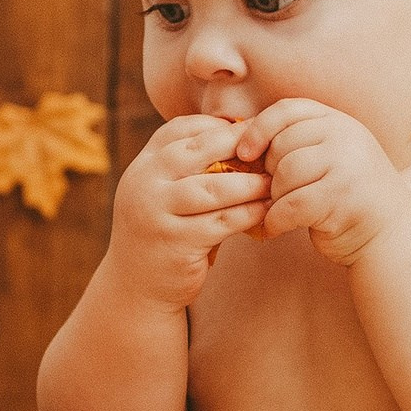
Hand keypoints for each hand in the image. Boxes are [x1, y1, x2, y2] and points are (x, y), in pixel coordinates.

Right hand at [101, 114, 270, 309]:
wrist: (135, 285)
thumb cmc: (164, 230)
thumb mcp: (165, 191)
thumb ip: (190, 166)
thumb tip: (242, 132)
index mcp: (143, 164)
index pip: (180, 128)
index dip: (217, 126)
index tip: (250, 132)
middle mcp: (144, 182)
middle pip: (199, 149)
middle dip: (239, 146)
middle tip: (272, 149)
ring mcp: (156, 211)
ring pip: (215, 187)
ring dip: (250, 183)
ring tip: (275, 182)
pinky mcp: (175, 241)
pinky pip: (222, 221)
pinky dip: (249, 214)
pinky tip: (266, 211)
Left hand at [233, 99, 410, 264]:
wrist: (391, 238)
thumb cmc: (350, 201)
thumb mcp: (332, 158)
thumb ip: (300, 144)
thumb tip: (242, 140)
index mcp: (340, 122)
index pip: (288, 109)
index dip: (259, 128)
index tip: (243, 153)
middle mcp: (346, 137)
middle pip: (281, 144)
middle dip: (268, 173)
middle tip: (274, 195)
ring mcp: (347, 165)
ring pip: (284, 173)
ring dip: (274, 198)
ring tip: (280, 211)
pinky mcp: (341, 197)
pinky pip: (290, 204)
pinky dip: (276, 220)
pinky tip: (275, 228)